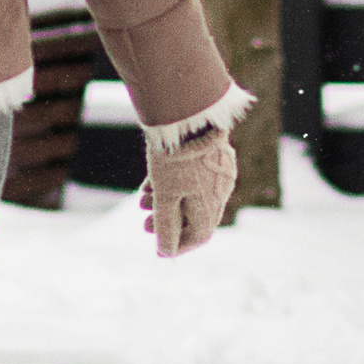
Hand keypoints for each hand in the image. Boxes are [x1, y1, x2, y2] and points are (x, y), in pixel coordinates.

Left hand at [141, 125, 235, 257]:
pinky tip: (149, 184)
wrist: (185, 112)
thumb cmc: (175, 158)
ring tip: (142, 200)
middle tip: (143, 225)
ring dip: (164, 202)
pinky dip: (171, 185)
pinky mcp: (210, 153)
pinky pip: (191, 178)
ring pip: (190, 195)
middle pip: (194, 215)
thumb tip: (165, 252)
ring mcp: (217, 169)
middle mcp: (221, 188)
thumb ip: (166, 226)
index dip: (178, 246)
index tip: (159, 251)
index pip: (200, 236)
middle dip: (166, 222)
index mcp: (213, 203)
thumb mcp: (166, 196)